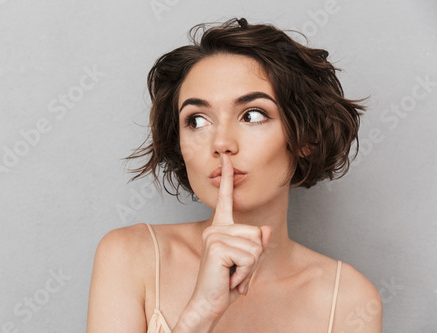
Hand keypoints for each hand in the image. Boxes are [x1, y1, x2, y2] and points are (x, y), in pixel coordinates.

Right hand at [188, 154, 271, 320]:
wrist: (208, 303)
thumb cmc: (226, 283)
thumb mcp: (247, 261)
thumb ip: (257, 244)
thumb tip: (264, 229)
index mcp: (220, 228)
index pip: (226, 199)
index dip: (228, 178)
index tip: (226, 158)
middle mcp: (215, 229)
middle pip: (257, 233)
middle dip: (254, 258)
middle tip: (236, 271)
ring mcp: (214, 236)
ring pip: (255, 247)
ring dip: (250, 267)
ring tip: (232, 275)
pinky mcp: (216, 247)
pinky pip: (249, 257)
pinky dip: (245, 273)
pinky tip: (230, 278)